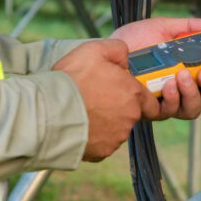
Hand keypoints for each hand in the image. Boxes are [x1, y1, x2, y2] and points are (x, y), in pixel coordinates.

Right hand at [52, 39, 159, 161]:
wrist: (48, 111)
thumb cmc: (72, 80)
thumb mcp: (94, 50)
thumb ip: (117, 49)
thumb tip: (125, 58)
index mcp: (133, 94)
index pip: (152, 102)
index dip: (140, 98)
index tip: (125, 93)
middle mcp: (130, 118)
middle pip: (130, 114)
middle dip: (117, 106)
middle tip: (95, 97)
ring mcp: (116, 137)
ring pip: (116, 129)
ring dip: (105, 122)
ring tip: (83, 110)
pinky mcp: (102, 151)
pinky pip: (101, 143)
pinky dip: (93, 136)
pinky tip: (79, 125)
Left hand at [110, 17, 200, 120]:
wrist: (107, 53)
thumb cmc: (134, 42)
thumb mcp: (164, 28)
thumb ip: (190, 27)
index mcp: (192, 72)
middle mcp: (184, 91)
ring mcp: (169, 102)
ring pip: (194, 109)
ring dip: (192, 92)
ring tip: (182, 75)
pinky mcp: (152, 110)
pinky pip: (170, 111)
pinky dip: (172, 98)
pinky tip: (166, 85)